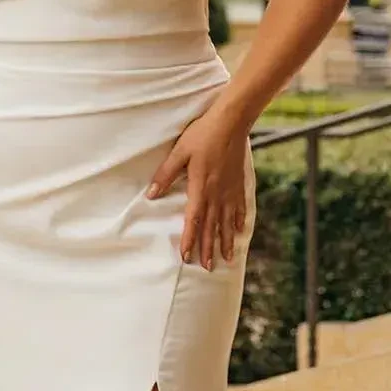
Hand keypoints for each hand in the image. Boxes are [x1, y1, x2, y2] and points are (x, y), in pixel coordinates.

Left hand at [144, 105, 249, 269]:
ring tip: (227, 258)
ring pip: (228, 222)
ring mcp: (230, 190)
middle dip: (208, 248)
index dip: (189, 240)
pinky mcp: (238, 183)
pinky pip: (240, 207)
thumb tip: (150, 194)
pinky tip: (240, 231)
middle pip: (212, 227)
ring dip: (226, 241)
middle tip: (207, 267)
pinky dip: (240, 221)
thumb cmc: (202, 135)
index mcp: (201, 188)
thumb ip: (165, 175)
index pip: (194, 220)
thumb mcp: (179, 152)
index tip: (187, 258)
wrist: (231, 122)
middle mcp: (217, 194)